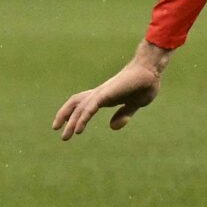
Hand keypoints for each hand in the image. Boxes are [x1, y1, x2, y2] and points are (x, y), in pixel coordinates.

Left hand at [53, 42, 169, 138]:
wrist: (151, 71)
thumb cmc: (144, 85)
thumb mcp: (134, 104)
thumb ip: (124, 114)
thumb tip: (112, 127)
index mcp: (105, 96)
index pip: (83, 102)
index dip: (73, 112)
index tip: (67, 125)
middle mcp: (100, 93)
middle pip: (75, 102)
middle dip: (64, 115)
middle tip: (56, 129)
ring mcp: (102, 92)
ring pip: (80, 106)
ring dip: (71, 121)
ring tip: (65, 136)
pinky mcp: (107, 94)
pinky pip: (90, 107)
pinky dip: (82, 118)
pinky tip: (78, 129)